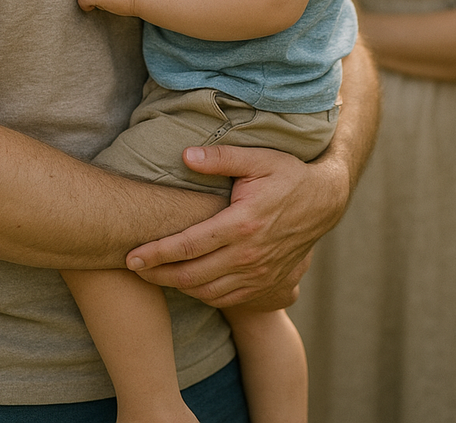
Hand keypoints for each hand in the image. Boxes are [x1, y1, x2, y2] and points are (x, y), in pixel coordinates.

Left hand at [125, 144, 349, 308]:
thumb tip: (185, 155)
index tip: (131, 256)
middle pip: (191, 274)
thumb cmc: (288, 175)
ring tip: (153, 275)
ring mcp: (257, 274)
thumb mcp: (259, 158)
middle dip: (157, 274)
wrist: (324, 203)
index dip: (157, 252)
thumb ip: (221, 158)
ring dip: (176, 286)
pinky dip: (200, 294)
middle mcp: (248, 255)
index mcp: (242, 224)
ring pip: (206, 291)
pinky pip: (225, 299)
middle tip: (132, 268)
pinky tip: (186, 281)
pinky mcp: (264, 284)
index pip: (189, 245)